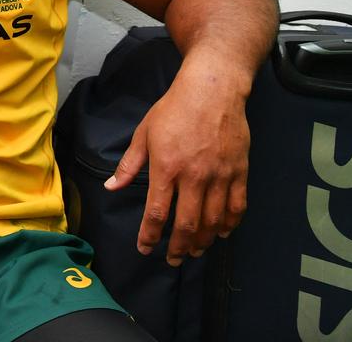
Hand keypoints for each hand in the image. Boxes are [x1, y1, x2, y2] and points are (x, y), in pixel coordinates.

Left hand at [104, 71, 249, 265]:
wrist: (212, 90)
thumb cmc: (173, 109)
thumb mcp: (143, 133)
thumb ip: (129, 164)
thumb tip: (112, 187)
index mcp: (166, 167)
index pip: (156, 212)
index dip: (149, 235)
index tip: (145, 248)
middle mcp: (194, 176)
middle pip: (186, 223)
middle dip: (178, 247)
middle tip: (174, 260)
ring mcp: (219, 175)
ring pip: (213, 220)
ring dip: (203, 240)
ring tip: (194, 250)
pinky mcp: (239, 171)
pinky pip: (236, 206)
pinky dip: (229, 224)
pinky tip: (221, 233)